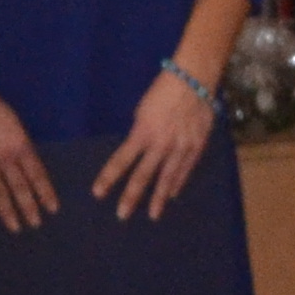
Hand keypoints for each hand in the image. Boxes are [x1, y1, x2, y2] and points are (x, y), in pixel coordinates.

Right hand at [0, 76, 56, 230]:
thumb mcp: (14, 123)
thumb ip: (20, 145)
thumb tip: (28, 167)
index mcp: (19, 144)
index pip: (36, 174)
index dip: (45, 192)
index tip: (53, 208)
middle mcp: (3, 156)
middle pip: (19, 187)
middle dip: (28, 207)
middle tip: (35, 224)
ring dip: (8, 211)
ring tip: (15, 227)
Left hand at [90, 69, 218, 218]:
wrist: (193, 79)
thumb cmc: (163, 90)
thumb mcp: (143, 111)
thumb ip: (141, 133)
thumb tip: (139, 149)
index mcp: (143, 132)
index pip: (121, 160)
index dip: (109, 177)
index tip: (98, 193)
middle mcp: (161, 144)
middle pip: (143, 175)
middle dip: (131, 196)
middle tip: (122, 215)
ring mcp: (180, 147)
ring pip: (167, 178)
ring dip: (157, 198)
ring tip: (152, 215)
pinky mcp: (196, 146)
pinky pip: (186, 169)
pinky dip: (178, 183)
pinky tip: (172, 194)